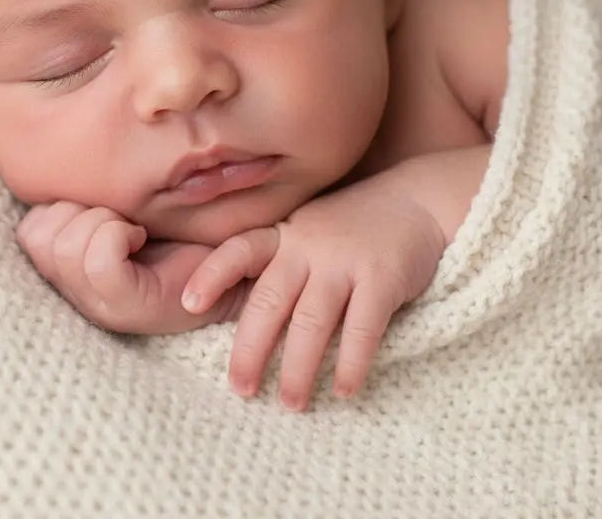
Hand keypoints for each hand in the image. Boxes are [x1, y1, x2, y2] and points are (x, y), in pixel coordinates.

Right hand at [16, 201, 246, 334]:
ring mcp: (98, 304)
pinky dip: (118, 235)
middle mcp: (74, 292)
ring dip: (101, 222)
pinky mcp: (127, 308)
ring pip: (66, 243)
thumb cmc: (181, 221)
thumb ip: (87, 189)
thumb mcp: (121, 200)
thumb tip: (52, 140)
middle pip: (39, 235)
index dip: (63, 206)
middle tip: (122, 221)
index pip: (27, 230)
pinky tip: (141, 239)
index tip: (104, 210)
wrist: (237, 258)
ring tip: (133, 230)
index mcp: (67, 267)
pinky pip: (99, 256)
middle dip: (81, 211)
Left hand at [181, 175, 445, 409]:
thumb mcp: (307, 230)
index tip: (186, 304)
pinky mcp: (382, 279)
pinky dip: (351, 363)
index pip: (239, 251)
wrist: (415, 200)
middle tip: (239, 388)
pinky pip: (362, 329)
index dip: (211, 275)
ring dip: (297, 368)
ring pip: (311, 321)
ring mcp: (344, 262)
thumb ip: (278, 261)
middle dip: (250, 348)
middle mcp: (308, 247)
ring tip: (290, 402)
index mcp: (285, 236)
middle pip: (269, 300)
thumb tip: (241, 316)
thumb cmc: (352, 225)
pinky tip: (343, 390)